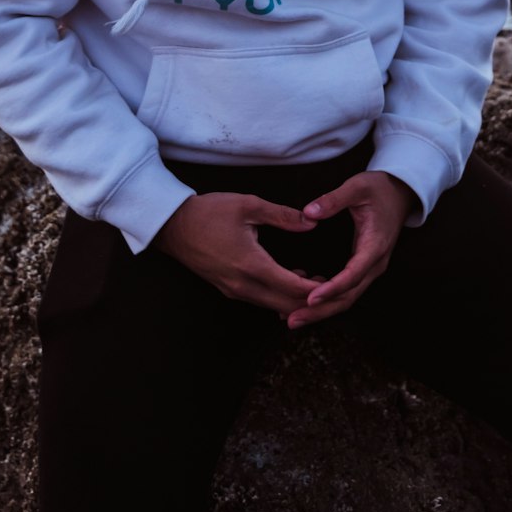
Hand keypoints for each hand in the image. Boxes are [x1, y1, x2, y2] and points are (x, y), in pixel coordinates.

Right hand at [154, 192, 319, 314]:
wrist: (173, 226)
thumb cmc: (209, 211)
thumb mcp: (248, 205)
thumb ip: (282, 216)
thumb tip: (311, 222)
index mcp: (251, 265)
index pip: (292, 287)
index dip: (317, 290)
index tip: (338, 285)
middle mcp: (243, 285)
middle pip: (286, 305)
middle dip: (311, 300)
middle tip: (334, 287)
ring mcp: (233, 290)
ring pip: (272, 306)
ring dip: (295, 299)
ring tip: (317, 282)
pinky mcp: (228, 289)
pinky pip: (260, 300)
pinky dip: (278, 295)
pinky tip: (290, 278)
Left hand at [286, 171, 416, 330]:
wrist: (400, 193)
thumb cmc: (379, 188)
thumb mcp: (357, 186)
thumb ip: (333, 199)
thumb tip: (308, 213)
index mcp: (374, 245)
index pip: (352, 275)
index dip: (331, 288)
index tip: (310, 298)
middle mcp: (375, 263)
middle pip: (348, 296)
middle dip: (321, 310)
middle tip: (292, 319)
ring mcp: (371, 268)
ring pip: (347, 297)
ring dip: (322, 310)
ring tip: (292, 317)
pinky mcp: (364, 267)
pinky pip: (347, 289)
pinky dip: (328, 299)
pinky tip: (306, 301)